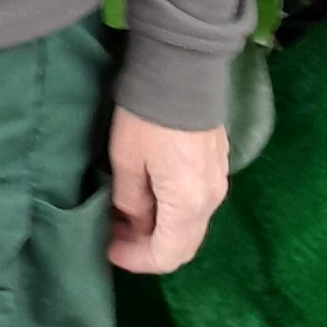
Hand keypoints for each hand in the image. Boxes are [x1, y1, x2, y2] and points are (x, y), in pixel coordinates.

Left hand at [106, 106, 228, 273]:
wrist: (182, 67)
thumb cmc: (147, 116)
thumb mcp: (127, 161)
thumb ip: (131, 201)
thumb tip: (134, 224)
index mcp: (187, 205)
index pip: (166, 256)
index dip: (135, 260)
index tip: (108, 248)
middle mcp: (210, 200)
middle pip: (183, 245)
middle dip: (147, 248)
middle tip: (116, 234)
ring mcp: (218, 180)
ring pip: (191, 224)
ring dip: (161, 228)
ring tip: (128, 213)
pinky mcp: (218, 163)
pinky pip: (198, 202)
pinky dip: (174, 210)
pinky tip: (151, 193)